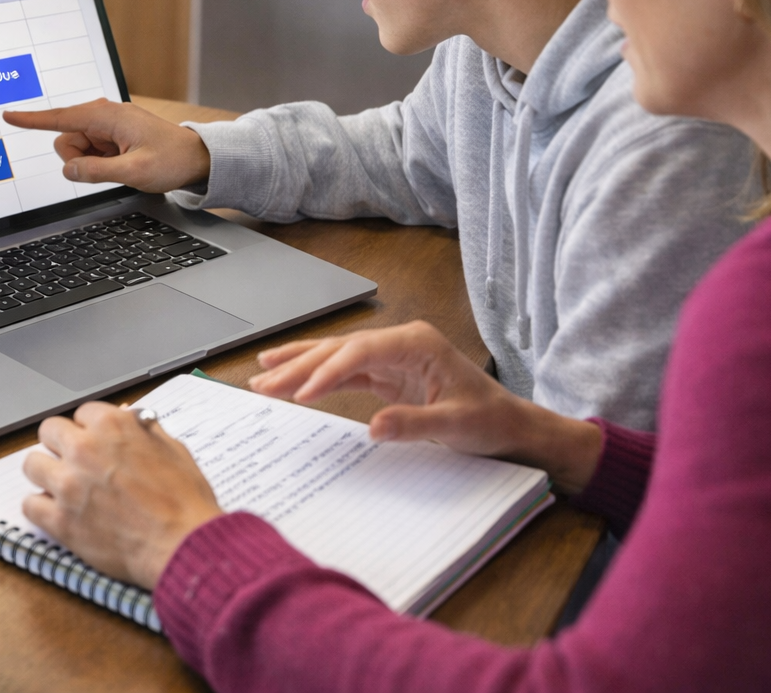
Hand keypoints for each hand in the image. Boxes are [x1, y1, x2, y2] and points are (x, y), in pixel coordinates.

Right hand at [3, 99, 210, 191]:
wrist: (196, 158)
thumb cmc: (172, 160)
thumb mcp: (134, 172)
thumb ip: (97, 171)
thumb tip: (68, 170)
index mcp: (109, 116)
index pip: (61, 118)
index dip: (33, 120)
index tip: (9, 116)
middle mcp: (105, 116)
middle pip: (67, 139)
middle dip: (78, 159)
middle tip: (109, 168)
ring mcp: (108, 126)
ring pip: (77, 148)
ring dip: (91, 162)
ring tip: (121, 166)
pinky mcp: (112, 136)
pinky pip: (90, 151)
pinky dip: (99, 161)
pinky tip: (121, 164)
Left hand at [22, 402, 222, 588]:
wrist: (182, 544)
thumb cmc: (184, 500)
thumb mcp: (172, 450)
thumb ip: (143, 430)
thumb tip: (127, 417)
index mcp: (112, 426)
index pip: (82, 412)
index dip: (90, 428)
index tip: (94, 441)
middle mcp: (85, 449)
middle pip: (48, 431)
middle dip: (61, 444)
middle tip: (74, 461)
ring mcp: (69, 485)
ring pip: (32, 464)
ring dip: (46, 473)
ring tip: (62, 486)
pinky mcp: (60, 521)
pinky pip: (29, 504)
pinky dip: (41, 508)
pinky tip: (57, 512)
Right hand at [250, 321, 601, 494]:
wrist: (509, 425)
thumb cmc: (490, 420)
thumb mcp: (457, 426)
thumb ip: (414, 424)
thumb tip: (373, 426)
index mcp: (417, 343)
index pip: (361, 351)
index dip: (327, 370)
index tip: (299, 393)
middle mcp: (401, 343)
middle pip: (340, 349)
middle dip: (299, 366)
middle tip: (261, 383)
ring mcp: (392, 357)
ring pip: (336, 356)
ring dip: (299, 366)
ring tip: (261, 375)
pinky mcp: (387, 375)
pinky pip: (344, 372)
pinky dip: (316, 378)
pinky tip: (291, 382)